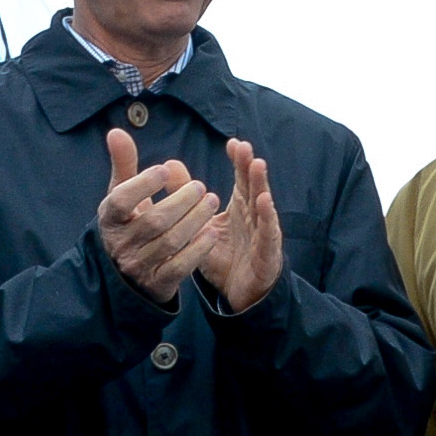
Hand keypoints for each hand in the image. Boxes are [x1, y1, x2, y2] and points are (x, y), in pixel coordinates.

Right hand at [96, 126, 222, 307]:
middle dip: (181, 201)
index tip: (165, 170)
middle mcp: (120, 244)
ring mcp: (138, 266)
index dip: (143, 184)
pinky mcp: (157, 283)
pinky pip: (180, 266)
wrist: (126, 272)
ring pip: (171, 242)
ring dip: (195, 220)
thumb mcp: (122, 194)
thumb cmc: (128, 222)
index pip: (121, 200)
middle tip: (201, 186)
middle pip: (154, 221)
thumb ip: (124, 164)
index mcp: (109, 219)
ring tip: (212, 201)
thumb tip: (116, 131)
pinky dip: (198, 248)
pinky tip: (211, 231)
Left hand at [195, 138, 283, 310]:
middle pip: (253, 187)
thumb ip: (185, 196)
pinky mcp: (267, 252)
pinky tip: (265, 202)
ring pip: (263, 205)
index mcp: (240, 207)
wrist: (239, 292)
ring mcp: (263, 233)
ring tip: (258, 164)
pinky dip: (268, 217)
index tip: (232, 143)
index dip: (238, 162)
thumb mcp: (201, 224)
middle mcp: (254, 216)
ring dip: (261, 184)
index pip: (241, 180)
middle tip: (244, 146)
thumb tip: (168, 165)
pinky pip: (268, 233)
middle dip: (249, 166)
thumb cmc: (224, 255)